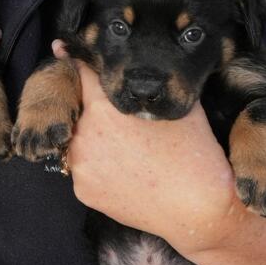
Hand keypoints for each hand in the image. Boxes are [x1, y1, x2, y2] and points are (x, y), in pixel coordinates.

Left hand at [53, 43, 241, 255]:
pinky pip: (85, 169)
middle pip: (79, 108)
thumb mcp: (179, 106)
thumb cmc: (195, 155)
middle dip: (95, 108)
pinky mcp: (83, 191)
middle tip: (122, 121)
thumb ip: (150, 85)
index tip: (67, 53)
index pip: (80, 71)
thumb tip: (143, 69)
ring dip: (95, 138)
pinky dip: (99, 166)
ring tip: (128, 149)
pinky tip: (126, 172)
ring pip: (80, 140)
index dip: (81, 61)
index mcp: (103, 107)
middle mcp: (84, 134)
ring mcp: (80, 166)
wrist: (198, 211)